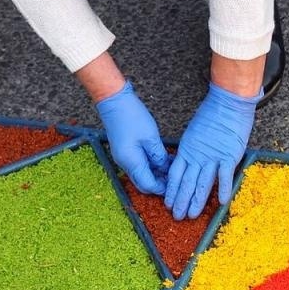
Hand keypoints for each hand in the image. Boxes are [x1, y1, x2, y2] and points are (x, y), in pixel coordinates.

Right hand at [94, 80, 168, 194]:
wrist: (113, 101)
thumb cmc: (131, 116)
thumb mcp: (151, 138)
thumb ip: (159, 156)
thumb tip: (165, 169)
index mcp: (131, 162)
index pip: (148, 185)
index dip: (162, 188)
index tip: (175, 184)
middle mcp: (125, 163)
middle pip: (143, 183)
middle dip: (159, 183)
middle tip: (174, 177)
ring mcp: (124, 157)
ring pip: (142, 174)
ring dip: (156, 173)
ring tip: (171, 166)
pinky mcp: (125, 151)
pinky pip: (138, 164)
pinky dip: (150, 165)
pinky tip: (162, 158)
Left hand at [165, 83, 257, 219]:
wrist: (227, 104)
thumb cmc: (212, 115)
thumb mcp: (194, 133)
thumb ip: (192, 149)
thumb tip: (190, 162)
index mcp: (187, 150)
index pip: (175, 174)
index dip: (171, 190)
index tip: (168, 203)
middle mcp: (197, 157)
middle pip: (186, 183)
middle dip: (180, 201)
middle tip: (177, 216)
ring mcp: (213, 158)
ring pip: (202, 183)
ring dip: (196, 201)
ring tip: (191, 215)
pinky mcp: (229, 156)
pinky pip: (225, 176)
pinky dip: (223, 189)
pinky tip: (221, 203)